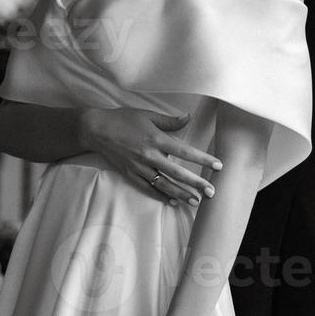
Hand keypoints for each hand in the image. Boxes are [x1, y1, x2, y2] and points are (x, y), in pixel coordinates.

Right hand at [79, 107, 221, 206]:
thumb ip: (170, 121)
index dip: (203, 159)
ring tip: (195, 201)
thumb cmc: (123, 119)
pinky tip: (173, 200)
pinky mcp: (131, 174)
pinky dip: (161, 195)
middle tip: (211, 192)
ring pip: (164, 184)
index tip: (218, 165)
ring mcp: (139, 167)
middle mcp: (149, 155)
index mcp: (156, 139)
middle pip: (178, 173)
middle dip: (196, 183)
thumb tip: (188, 118)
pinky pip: (148, 188)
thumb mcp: (148, 115)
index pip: (185, 152)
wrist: (96, 129)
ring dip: (181, 193)